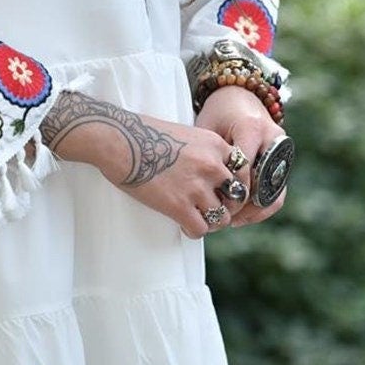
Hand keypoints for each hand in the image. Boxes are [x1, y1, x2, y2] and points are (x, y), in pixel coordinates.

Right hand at [37, 89, 243, 239]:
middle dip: (227, 205)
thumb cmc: (144, 134)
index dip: (235, 184)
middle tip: (212, 208)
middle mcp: (212, 166)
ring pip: (222, 217)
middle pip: (237, 196)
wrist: (120, 141)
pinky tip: (183, 224)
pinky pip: (200, 229)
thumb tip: (212, 169)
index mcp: (215, 145)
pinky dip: (193, 230)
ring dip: (211, 221)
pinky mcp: (179, 206)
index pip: (243, 170)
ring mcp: (196, 187)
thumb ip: (204, 151)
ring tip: (197, 218)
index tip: (224, 190)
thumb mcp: (185, 133)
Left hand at [191, 83, 287, 228]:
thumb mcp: (207, 129)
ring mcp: (281, 150)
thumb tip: (198, 191)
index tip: (214, 204)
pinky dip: (261, 205)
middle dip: (243, 205)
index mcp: (251, 128)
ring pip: (275, 191)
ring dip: (255, 210)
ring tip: (233, 221)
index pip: (244, 169)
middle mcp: (272, 139)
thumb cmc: (219, 112)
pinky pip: (277, 190)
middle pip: (262, 183)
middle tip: (222, 217)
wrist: (241, 95)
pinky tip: (243, 216)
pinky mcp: (283, 159)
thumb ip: (209, 157)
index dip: (230, 191)